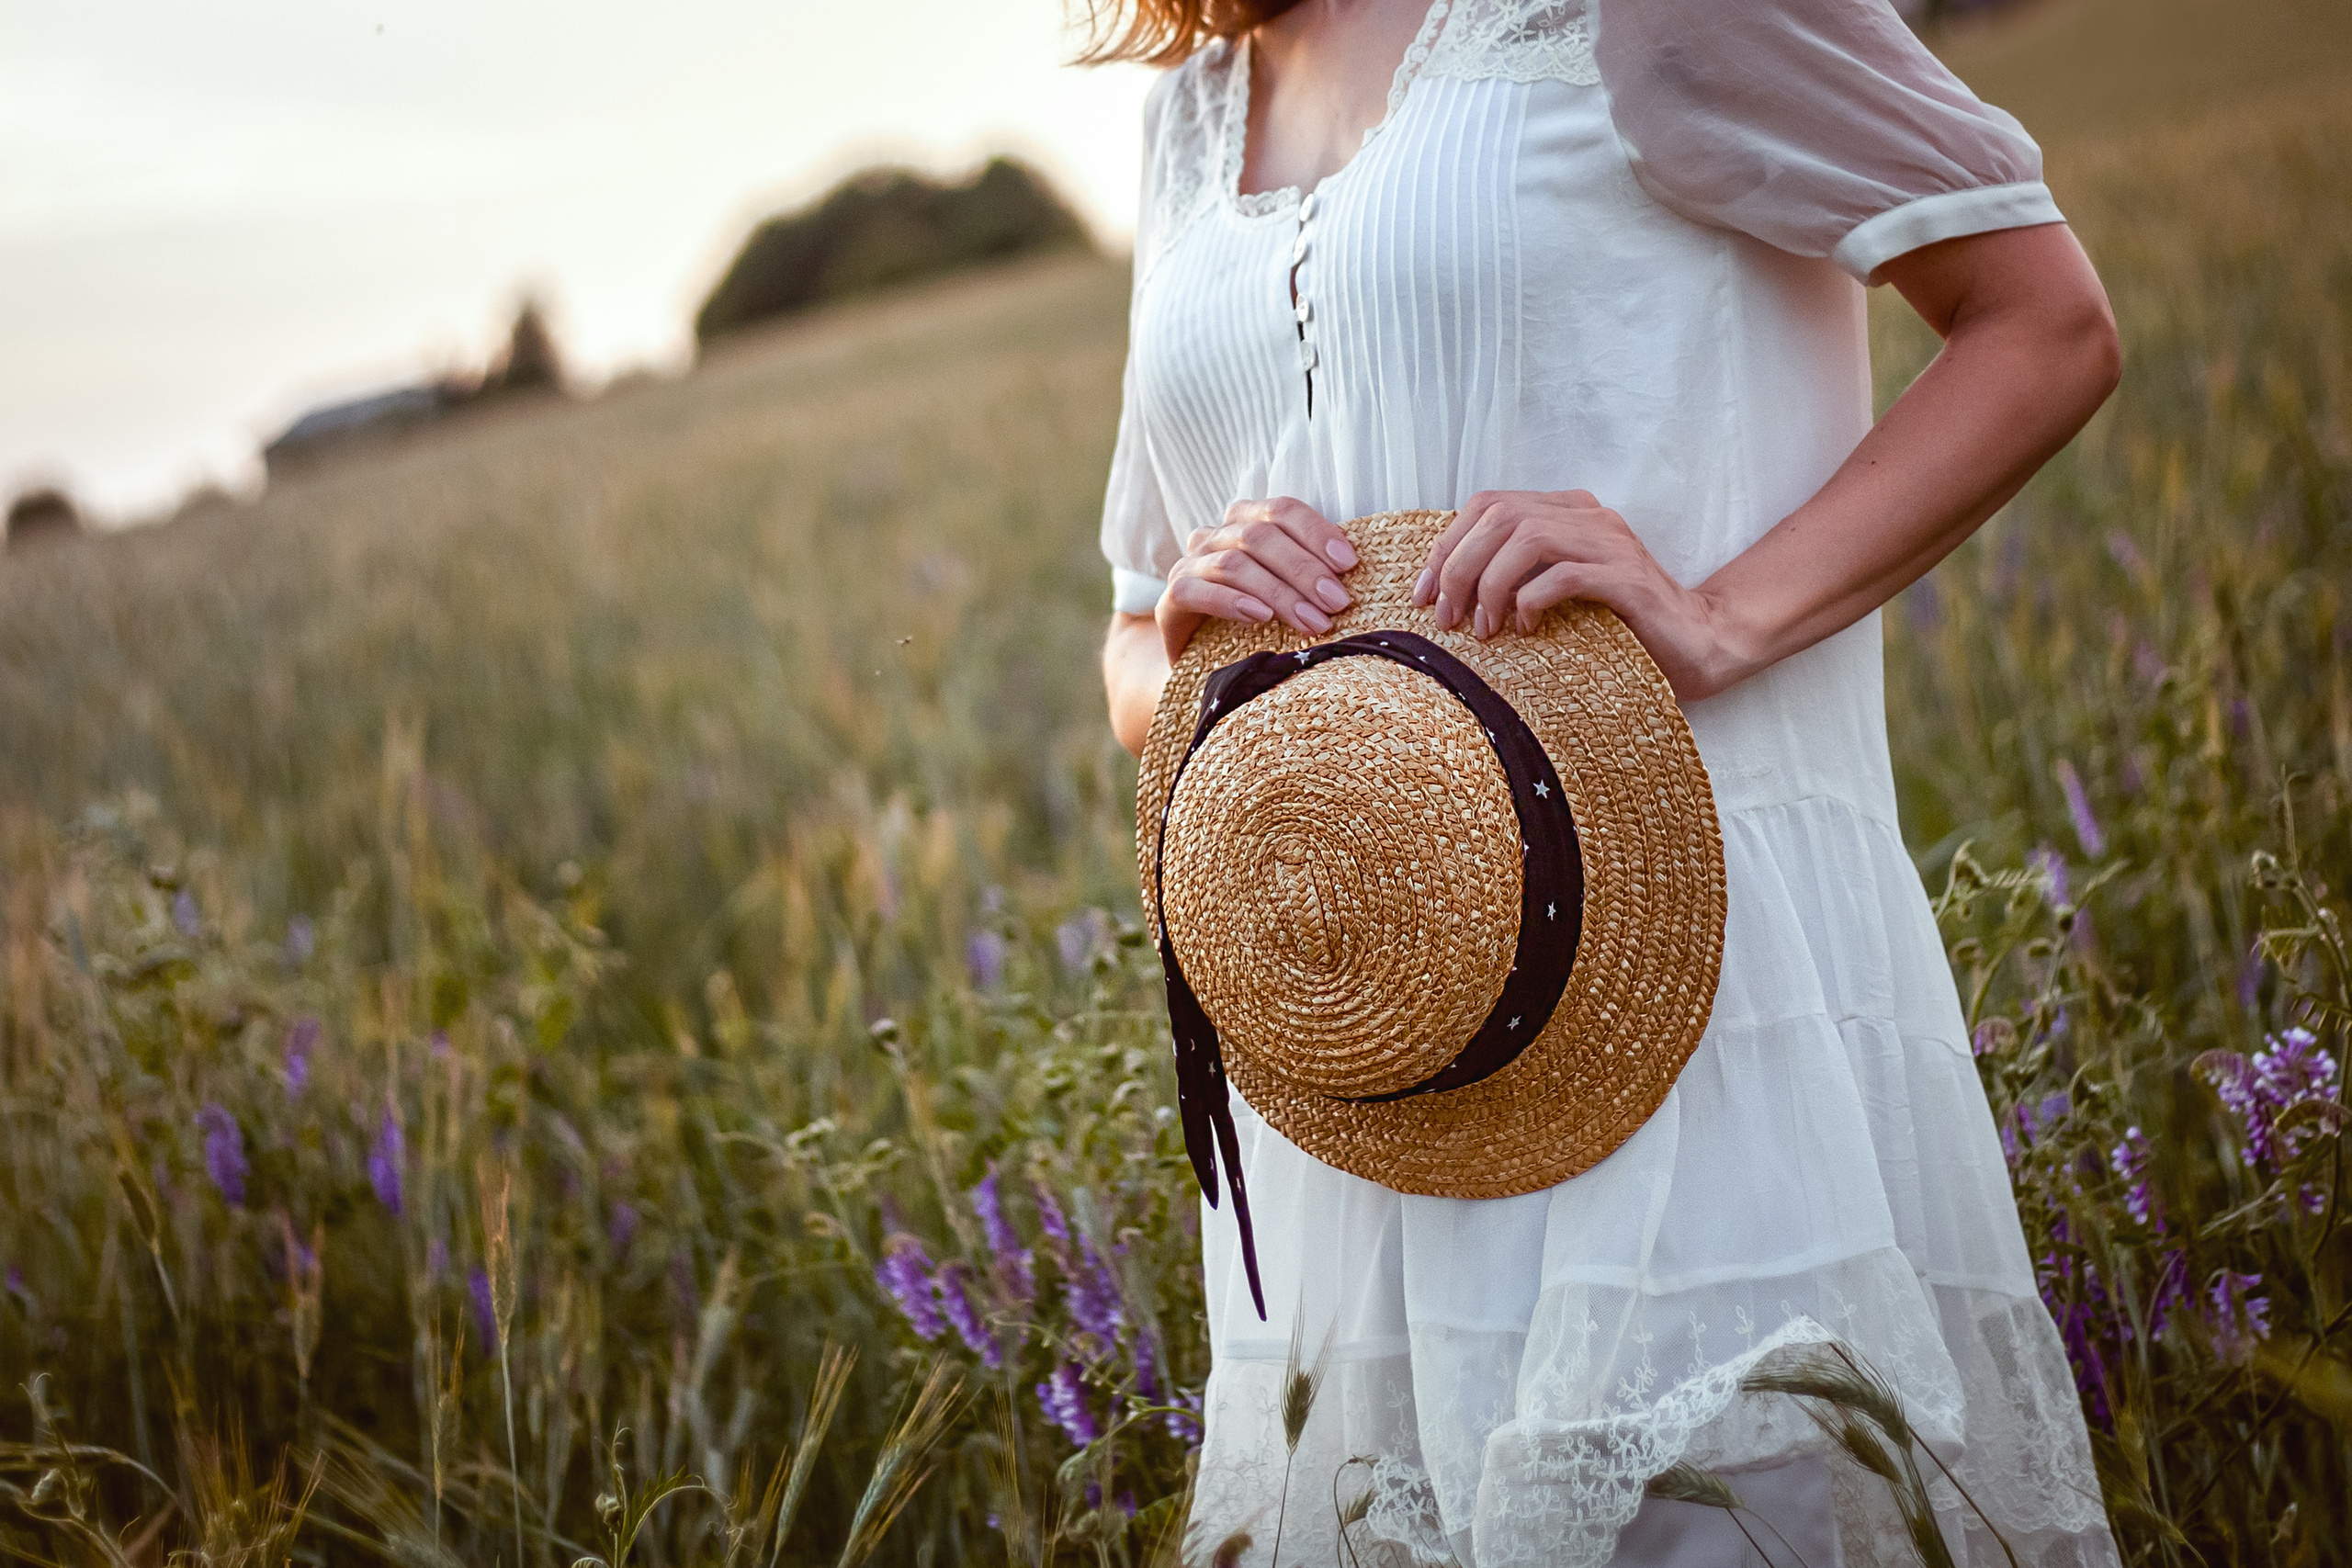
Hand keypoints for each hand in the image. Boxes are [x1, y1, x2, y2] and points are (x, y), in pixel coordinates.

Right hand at [1157, 498, 1360, 663]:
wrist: (1207, 662)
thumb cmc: (1261, 624)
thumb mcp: (1291, 593)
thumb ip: (1312, 575)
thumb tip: (1354, 572)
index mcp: (1246, 522)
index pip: (1281, 510)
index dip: (1316, 532)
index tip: (1349, 564)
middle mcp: (1215, 536)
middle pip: (1260, 536)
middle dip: (1304, 570)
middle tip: (1337, 603)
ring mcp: (1189, 565)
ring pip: (1233, 563)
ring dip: (1278, 592)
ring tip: (1312, 622)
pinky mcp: (1170, 600)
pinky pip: (1194, 591)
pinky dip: (1230, 602)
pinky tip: (1260, 617)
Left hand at [1415, 490, 1749, 700]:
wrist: (1698, 644)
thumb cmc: (1619, 625)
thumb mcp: (1555, 593)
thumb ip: (1515, 575)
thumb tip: (1444, 591)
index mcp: (1567, 511)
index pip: (1488, 505)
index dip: (1446, 546)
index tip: (1421, 594)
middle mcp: (1588, 516)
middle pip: (1499, 515)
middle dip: (1458, 566)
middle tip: (1446, 616)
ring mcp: (1610, 543)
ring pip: (1526, 538)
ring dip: (1490, 584)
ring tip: (1482, 628)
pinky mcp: (1626, 578)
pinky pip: (1563, 574)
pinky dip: (1531, 600)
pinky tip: (1524, 629)